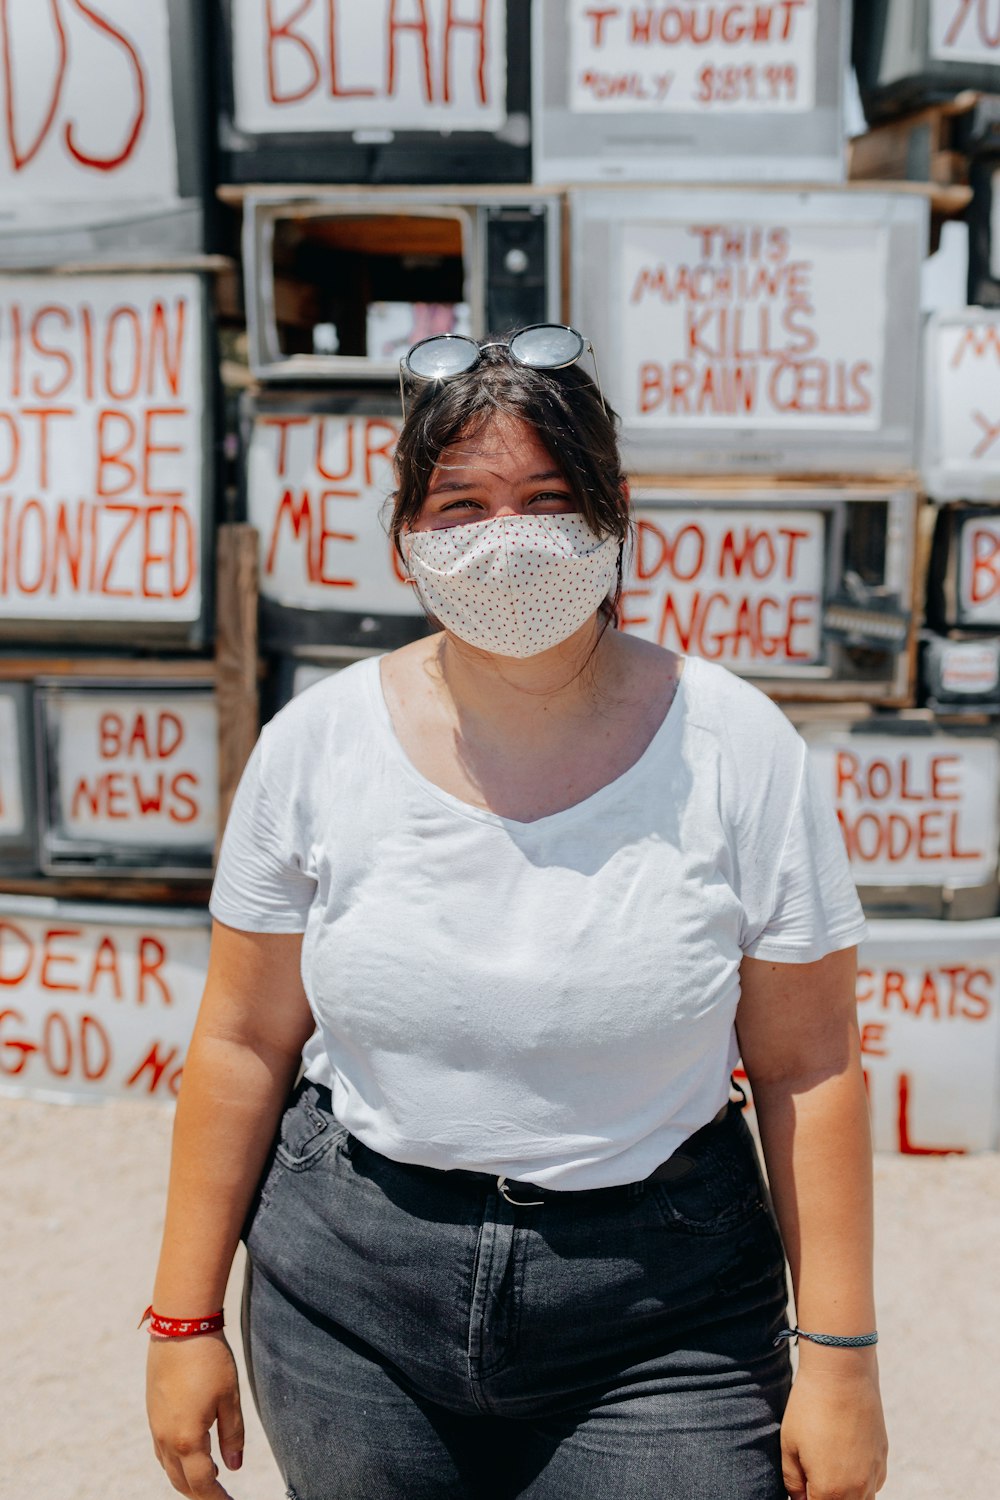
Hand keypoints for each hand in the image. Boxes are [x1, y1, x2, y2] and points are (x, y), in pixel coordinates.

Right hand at [147, 1332, 245, 1498]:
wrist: (180, 1327)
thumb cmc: (210, 1360)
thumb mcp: (230, 1398)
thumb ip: (232, 1436)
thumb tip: (234, 1467)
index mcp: (187, 1439)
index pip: (202, 1484)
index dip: (217, 1499)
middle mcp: (166, 1438)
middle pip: (181, 1481)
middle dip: (201, 1494)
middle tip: (221, 1497)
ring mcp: (155, 1426)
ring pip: (168, 1468)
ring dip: (186, 1480)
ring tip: (209, 1480)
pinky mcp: (152, 1412)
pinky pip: (161, 1450)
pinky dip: (175, 1462)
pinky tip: (190, 1455)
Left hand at [781, 1361, 887, 1499]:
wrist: (842, 1374)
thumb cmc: (809, 1407)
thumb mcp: (789, 1445)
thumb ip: (793, 1481)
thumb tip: (800, 1499)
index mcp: (830, 1491)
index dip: (806, 1499)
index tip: (801, 1489)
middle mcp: (857, 1489)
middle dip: (825, 1498)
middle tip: (812, 1480)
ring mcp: (874, 1474)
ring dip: (845, 1496)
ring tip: (828, 1475)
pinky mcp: (883, 1458)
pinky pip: (874, 1486)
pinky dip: (861, 1485)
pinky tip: (845, 1465)